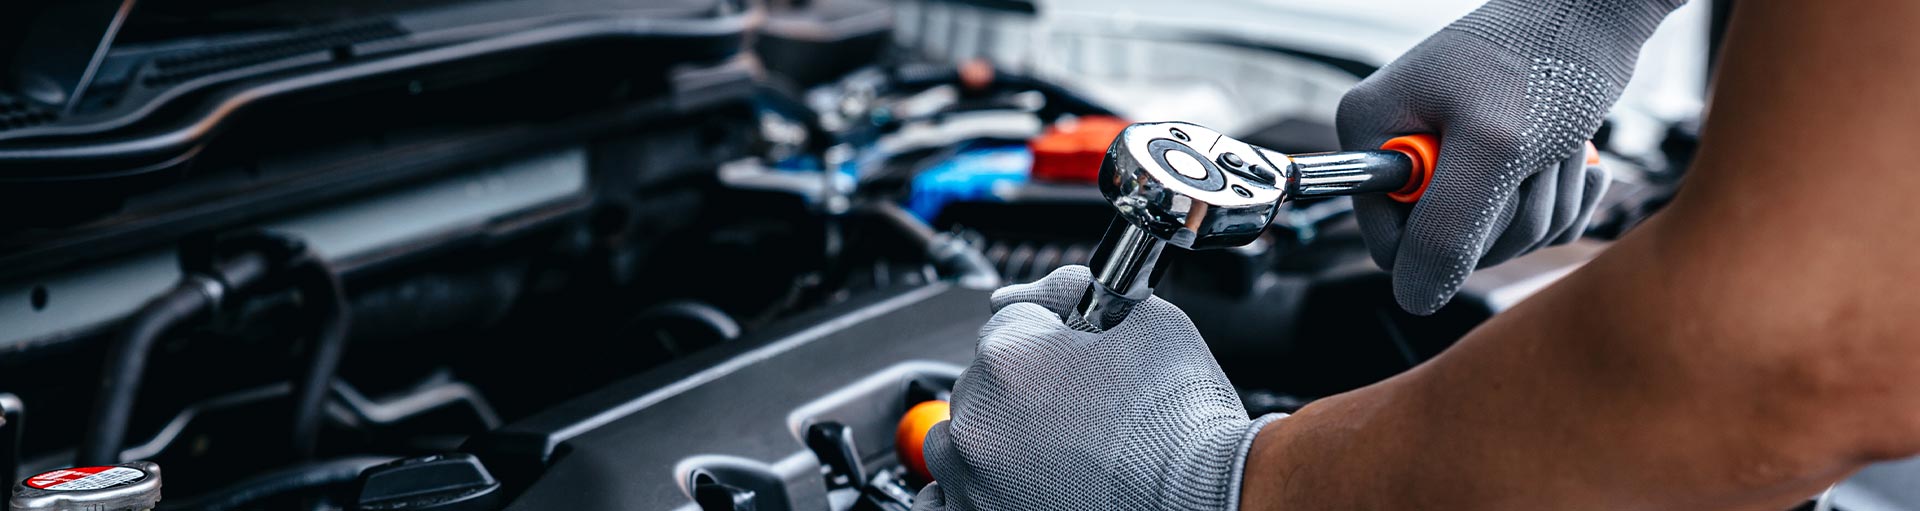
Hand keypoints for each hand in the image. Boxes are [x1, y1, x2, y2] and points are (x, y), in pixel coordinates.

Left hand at [913, 266, 1282, 510]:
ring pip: (957, 441)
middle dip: (1021, 388)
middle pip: (981, 383)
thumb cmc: (1184, 421)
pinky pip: (942, 501)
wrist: (1207, 496)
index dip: (1049, 337)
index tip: (1077, 360)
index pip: (1008, 322)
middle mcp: (976, 419)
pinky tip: (1008, 486)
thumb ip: (1073, 287)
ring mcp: (973, 480)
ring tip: (1051, 452)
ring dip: (992, 438)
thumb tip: (1025, 293)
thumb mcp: (1146, 319)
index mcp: (1007, 355)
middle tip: (1078, 410)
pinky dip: (970, 489)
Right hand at [1338, 0, 1683, 314]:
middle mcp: (1401, 144)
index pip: (1388, 242)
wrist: (1600, 11)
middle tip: (1531, 158)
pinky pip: (1526, 223)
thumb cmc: (1547, 56)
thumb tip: (1414, 298)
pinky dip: (1562, 200)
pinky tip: (1571, 158)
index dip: (1444, 240)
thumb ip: (1446, 230)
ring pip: (1494, 238)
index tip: (1487, 189)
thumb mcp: (1494, 148)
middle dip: (1507, 215)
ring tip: (1554, 146)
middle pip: (1445, 246)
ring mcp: (1449, 157)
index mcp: (1373, 131)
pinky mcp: (1495, 164)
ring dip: (1543, 204)